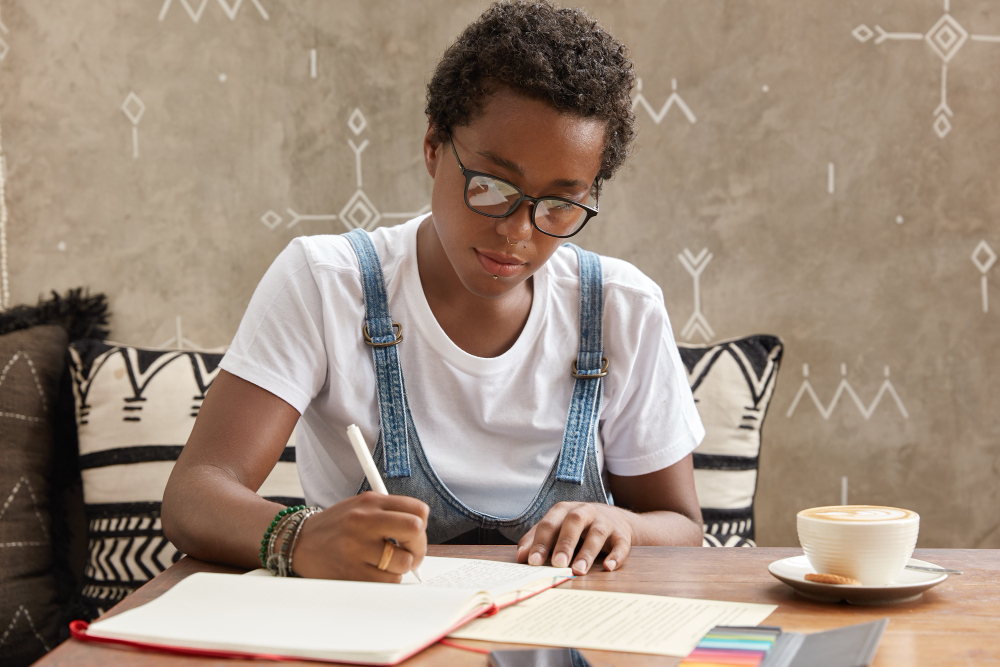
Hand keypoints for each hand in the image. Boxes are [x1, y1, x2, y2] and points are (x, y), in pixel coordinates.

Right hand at [289, 492, 428, 581]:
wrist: (298, 542)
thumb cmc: (336, 527)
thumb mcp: (360, 507)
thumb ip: (389, 513)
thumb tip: (420, 532)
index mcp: (370, 502)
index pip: (417, 509)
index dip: (422, 525)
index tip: (415, 534)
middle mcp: (364, 521)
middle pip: (415, 530)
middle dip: (419, 547)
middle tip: (411, 554)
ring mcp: (357, 547)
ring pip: (403, 562)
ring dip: (400, 568)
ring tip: (386, 565)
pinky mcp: (351, 572)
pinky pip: (387, 581)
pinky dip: (386, 580)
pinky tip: (373, 572)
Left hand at [516, 502, 634, 574]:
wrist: (615, 520)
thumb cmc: (577, 527)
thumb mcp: (556, 528)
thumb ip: (536, 539)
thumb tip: (521, 557)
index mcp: (564, 510)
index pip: (549, 524)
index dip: (540, 542)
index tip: (532, 562)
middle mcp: (584, 512)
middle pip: (573, 522)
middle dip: (564, 543)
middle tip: (557, 564)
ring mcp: (605, 522)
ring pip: (597, 533)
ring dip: (587, 552)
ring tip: (578, 570)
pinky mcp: (622, 534)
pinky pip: (621, 544)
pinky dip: (616, 556)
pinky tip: (609, 567)